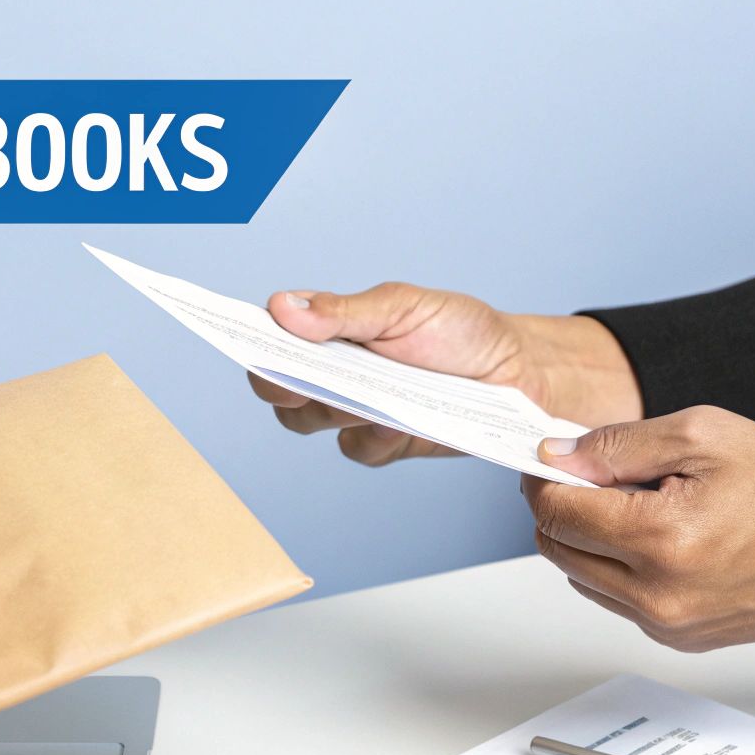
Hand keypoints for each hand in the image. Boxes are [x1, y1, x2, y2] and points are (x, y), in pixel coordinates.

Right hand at [247, 283, 642, 464]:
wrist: (518, 373)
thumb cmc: (461, 331)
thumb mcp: (404, 307)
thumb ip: (343, 312)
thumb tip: (282, 307)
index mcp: (328, 331)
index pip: (269, 340)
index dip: (248, 340)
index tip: (236, 337)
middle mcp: (332, 372)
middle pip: (277, 388)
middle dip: (288, 382)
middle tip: (309, 375)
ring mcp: (355, 410)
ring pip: (309, 421)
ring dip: (333, 408)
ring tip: (370, 396)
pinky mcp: (382, 443)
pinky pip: (356, 448)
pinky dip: (375, 436)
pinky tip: (401, 422)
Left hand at [521, 406, 754, 649]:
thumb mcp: (705, 436)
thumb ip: (620, 445)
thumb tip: (560, 455)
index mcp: (662, 539)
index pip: (557, 511)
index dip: (544, 478)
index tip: (550, 459)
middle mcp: (659, 594)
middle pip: (558, 548)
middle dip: (562, 507)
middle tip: (592, 477)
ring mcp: (667, 624)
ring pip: (581, 577)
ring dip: (590, 539)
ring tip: (638, 506)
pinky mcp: (679, 639)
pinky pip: (617, 600)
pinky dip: (619, 567)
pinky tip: (659, 538)